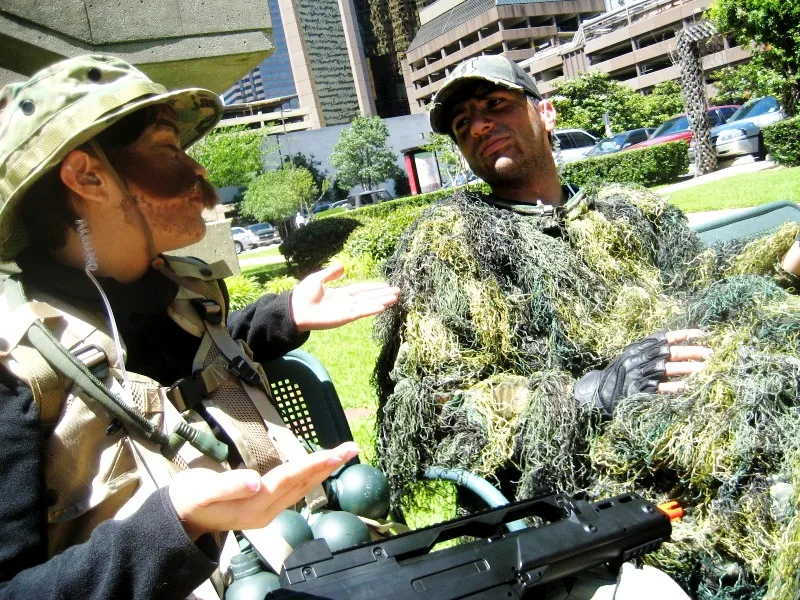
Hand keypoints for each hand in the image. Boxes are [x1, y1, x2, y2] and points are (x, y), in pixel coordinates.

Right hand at [168, 442, 359, 540]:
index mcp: (254, 505)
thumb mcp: (203, 491)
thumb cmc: (190, 499)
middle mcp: (266, 510)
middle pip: (302, 483)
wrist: (180, 517)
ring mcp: (267, 510)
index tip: (334, 453)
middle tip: (351, 449)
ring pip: (301, 487)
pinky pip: (294, 489)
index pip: (290, 479)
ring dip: (322, 470)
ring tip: (342, 455)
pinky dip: (309, 476)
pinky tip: (319, 468)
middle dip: (327, 465)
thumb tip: (256, 481)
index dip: (312, 465)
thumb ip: (229, 486)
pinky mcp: (264, 505)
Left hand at [291, 262, 400, 331]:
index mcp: (341, 294)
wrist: (296, 309)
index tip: (387, 285)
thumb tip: (343, 266)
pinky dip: (372, 309)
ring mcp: (347, 310)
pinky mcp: (345, 317)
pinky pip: (361, 312)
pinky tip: (382, 306)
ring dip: (382, 301)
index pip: (362, 290)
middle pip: (369, 297)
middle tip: (398, 291)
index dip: (374, 287)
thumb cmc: (303, 295)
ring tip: (396, 298)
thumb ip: (331, 273)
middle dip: (383, 294)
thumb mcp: (318, 278)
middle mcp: (347, 302)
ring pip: (368, 304)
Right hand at [574, 329, 710, 415]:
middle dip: (690, 352)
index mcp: (636, 349)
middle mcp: (636, 359)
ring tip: (704, 369)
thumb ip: (648, 353)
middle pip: (667, 352)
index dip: (681, 334)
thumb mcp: (630, 358)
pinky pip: (657, 388)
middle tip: (710, 353)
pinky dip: (671, 387)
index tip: (701, 333)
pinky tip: (685, 387)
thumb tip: (676, 348)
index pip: (661, 338)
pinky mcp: (636, 391)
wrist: (596, 393)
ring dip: (686, 368)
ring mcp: (636, 375)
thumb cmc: (617, 376)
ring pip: (665, 368)